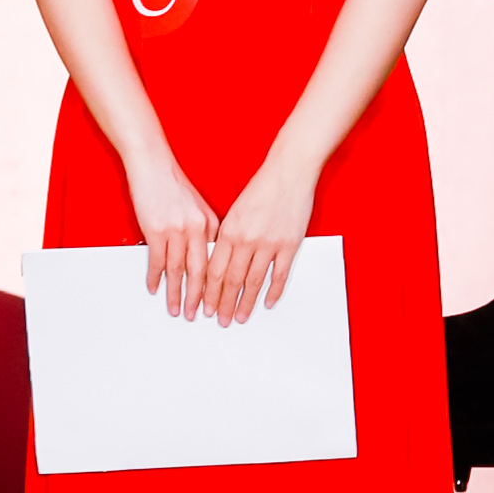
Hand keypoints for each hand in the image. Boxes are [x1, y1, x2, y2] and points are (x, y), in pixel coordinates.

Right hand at [128, 155, 219, 317]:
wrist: (153, 165)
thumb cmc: (174, 184)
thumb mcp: (198, 206)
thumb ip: (205, 230)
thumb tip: (207, 253)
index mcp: (210, 224)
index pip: (215, 262)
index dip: (216, 285)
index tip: (216, 301)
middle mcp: (197, 229)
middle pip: (200, 272)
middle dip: (200, 298)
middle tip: (198, 316)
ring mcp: (176, 231)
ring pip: (179, 271)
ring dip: (177, 294)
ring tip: (177, 310)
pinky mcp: (156, 230)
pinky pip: (156, 261)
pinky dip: (155, 277)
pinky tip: (154, 289)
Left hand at [195, 158, 316, 327]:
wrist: (289, 172)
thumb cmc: (262, 187)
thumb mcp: (236, 211)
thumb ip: (228, 236)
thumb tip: (220, 262)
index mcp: (229, 231)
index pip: (214, 270)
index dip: (208, 292)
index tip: (204, 306)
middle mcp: (246, 240)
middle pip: (231, 280)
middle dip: (223, 304)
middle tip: (219, 320)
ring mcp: (269, 244)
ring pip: (253, 282)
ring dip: (245, 303)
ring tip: (240, 318)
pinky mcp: (289, 244)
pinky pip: (279, 274)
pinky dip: (273, 291)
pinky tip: (267, 303)